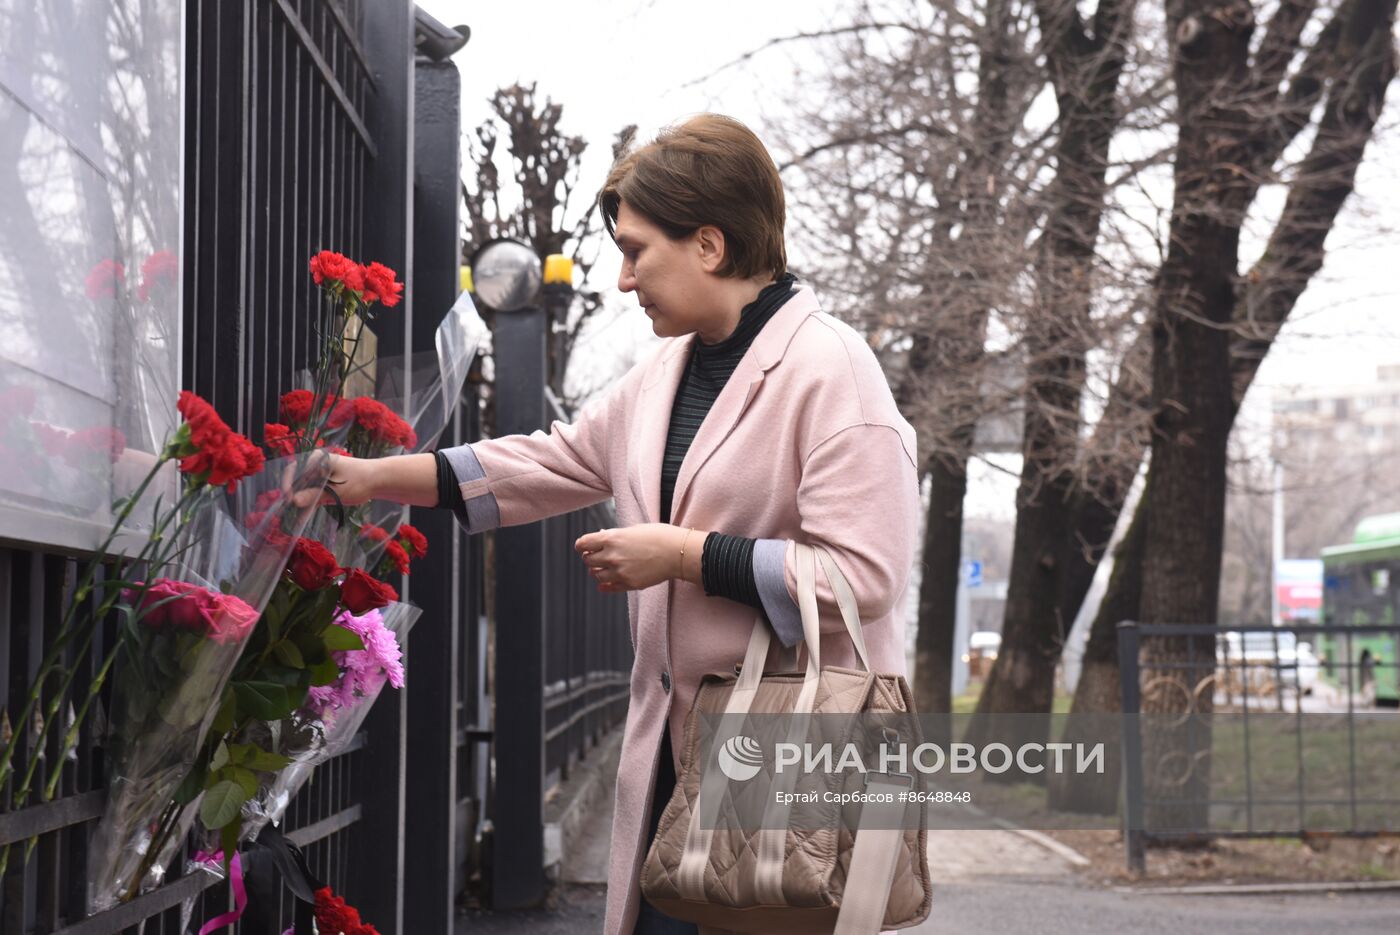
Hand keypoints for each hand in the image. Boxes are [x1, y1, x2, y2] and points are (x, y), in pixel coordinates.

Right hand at [286, 451, 377, 509]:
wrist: (378, 481)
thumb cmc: (359, 480)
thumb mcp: (336, 490)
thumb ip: (315, 495)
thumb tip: (293, 500)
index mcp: (317, 459)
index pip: (294, 470)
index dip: (288, 484)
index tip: (287, 499)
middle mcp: (315, 466)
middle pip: (297, 481)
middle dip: (292, 496)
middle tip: (287, 511)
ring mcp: (319, 477)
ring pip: (303, 490)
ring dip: (299, 503)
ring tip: (292, 518)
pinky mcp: (323, 487)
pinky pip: (311, 496)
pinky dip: (308, 505)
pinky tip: (302, 518)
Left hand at [574, 523, 702, 592]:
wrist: (678, 552)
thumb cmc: (659, 536)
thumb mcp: (634, 529)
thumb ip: (614, 535)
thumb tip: (600, 537)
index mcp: (612, 538)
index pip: (583, 544)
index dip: (581, 545)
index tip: (583, 547)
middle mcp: (612, 556)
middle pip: (588, 560)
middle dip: (590, 558)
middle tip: (594, 556)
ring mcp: (620, 572)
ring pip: (597, 575)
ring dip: (597, 571)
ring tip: (602, 568)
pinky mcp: (629, 584)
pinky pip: (609, 587)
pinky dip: (604, 585)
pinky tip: (603, 584)